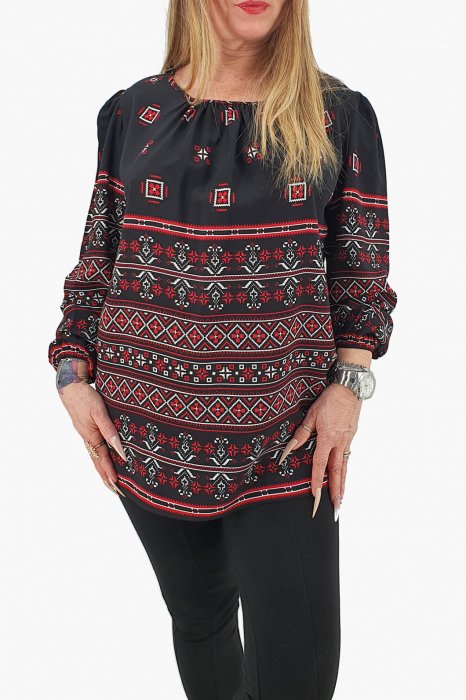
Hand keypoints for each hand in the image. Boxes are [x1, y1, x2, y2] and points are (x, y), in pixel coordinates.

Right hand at [55, 359, 126, 495]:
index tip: (117, 485)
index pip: (102, 459)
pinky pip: (96, 448)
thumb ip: (109, 431)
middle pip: (98, 463)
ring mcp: (87, 435)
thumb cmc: (85, 398)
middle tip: (117, 491)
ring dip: (104, 469)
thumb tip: (119, 449)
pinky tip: (106, 459)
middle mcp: (88, 439)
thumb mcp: (99, 412)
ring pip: (97, 456)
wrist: (71, 387)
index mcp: (90, 437)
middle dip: (107, 477)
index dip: (110, 472)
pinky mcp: (88, 430)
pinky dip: (101, 457)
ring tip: (112, 481)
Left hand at [279, 383, 361, 517]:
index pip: (320, 464)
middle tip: (336, 508)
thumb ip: (302, 433)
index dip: (317, 480)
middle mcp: (339, 442)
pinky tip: (343, 475)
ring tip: (341, 499)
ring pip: (344, 466)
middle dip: (336, 491)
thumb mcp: (312, 415)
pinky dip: (345, 469)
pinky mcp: (351, 436)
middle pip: (337, 471)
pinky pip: (347, 456)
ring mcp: (347, 440)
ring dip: (343, 484)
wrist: (350, 388)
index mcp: (327, 438)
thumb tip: (290, 448)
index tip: (315, 494)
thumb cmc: (329, 400)